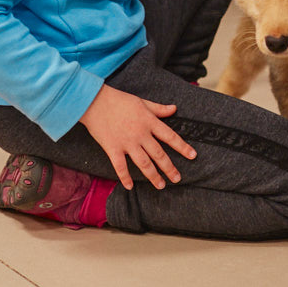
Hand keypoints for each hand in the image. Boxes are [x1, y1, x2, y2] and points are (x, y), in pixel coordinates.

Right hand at [79, 85, 195, 190]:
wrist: (94, 102)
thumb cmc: (119, 100)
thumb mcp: (142, 102)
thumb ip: (159, 109)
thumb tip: (174, 108)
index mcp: (149, 122)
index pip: (170, 137)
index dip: (182, 147)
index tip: (193, 156)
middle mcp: (141, 134)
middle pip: (159, 154)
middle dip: (169, 168)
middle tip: (177, 179)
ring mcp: (127, 143)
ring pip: (144, 163)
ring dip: (153, 176)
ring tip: (161, 186)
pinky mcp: (112, 148)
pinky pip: (120, 166)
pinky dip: (125, 177)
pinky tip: (130, 186)